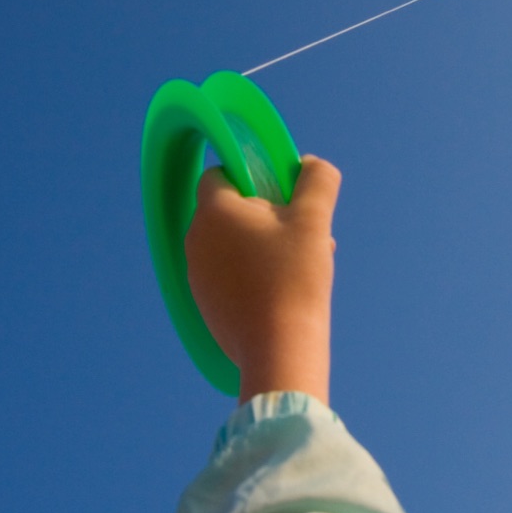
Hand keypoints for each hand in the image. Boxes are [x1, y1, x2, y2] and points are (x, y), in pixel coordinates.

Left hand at [185, 155, 339, 404]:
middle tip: (302, 232)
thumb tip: (310, 164)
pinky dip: (254, 274)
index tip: (283, 195)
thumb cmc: (294, 276)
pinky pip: (229, 275)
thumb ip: (317, 181)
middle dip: (268, 215)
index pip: (218, 174)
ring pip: (232, 244)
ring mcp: (196, 276)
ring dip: (265, 245)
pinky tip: (285, 289)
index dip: (251, 176)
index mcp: (213, 211)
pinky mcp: (204, 305)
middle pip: (230, 211)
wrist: (279, 348)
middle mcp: (195, 240)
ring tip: (302, 263)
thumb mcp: (314, 219)